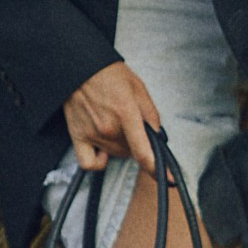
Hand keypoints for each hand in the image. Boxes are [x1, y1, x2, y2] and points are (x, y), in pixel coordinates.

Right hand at [63, 61, 160, 175]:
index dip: (158, 169)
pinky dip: (99, 161)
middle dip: (136, 142)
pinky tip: (102, 148)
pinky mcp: (78, 137)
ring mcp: (92, 134)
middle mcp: (108, 127)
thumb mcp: (139, 89)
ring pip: (116, 155)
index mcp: (126, 113)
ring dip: (120, 147)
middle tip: (131, 124)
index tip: (169, 179)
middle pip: (131, 152)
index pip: (143, 152)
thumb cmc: (110, 75)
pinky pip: (90, 164)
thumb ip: (152, 116)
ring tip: (114, 124)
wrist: (80, 68)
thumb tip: (157, 138)